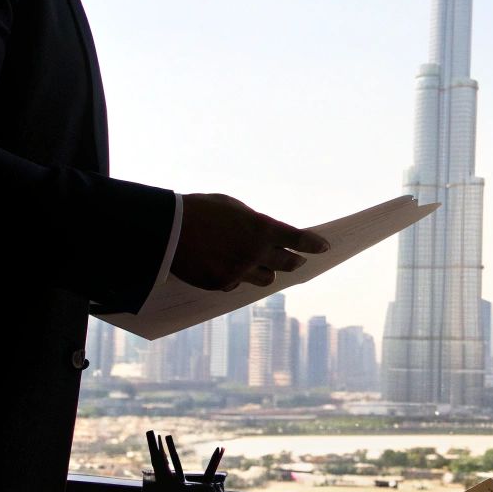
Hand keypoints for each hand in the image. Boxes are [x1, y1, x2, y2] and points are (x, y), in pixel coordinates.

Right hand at [170, 193, 329, 291]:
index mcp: (262, 228)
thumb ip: (254, 223)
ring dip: (267, 272)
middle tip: (298, 260)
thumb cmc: (200, 210)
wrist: (167, 229)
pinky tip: (229, 268)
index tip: (324, 247)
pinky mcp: (222, 284)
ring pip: (266, 279)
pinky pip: (238, 284)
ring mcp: (239, 271)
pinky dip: (237, 277)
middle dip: (294, 261)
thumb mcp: (233, 207)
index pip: (298, 239)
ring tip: (264, 266)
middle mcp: (255, 253)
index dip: (313, 244)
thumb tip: (264, 234)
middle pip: (287, 264)